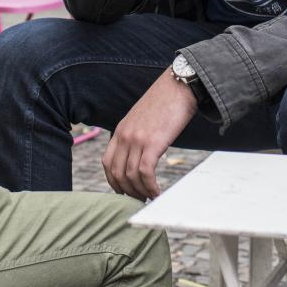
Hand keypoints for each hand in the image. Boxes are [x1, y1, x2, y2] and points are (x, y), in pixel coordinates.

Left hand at [102, 70, 198, 199]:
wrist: (179, 86)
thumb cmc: (166, 102)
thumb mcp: (142, 118)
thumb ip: (136, 135)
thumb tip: (141, 154)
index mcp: (120, 130)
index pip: (107, 163)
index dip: (114, 182)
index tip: (125, 192)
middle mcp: (125, 135)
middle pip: (117, 173)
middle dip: (127, 192)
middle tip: (140, 200)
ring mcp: (137, 139)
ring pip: (130, 176)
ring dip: (140, 192)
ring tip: (151, 198)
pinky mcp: (153, 142)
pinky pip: (145, 172)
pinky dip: (150, 187)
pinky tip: (157, 192)